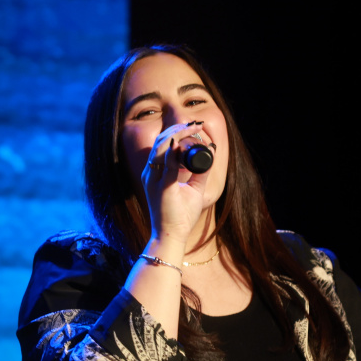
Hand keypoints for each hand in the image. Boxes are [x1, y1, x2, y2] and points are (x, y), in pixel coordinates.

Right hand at [142, 121, 213, 245]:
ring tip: (192, 127)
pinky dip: (172, 152)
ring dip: (177, 134)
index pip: (162, 144)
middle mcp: (150, 174)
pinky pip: (165, 166)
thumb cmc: (179, 216)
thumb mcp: (193, 190)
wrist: (170, 236)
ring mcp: (153, 180)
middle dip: (177, 128)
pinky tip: (180, 143)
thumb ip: (200, 172)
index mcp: (155, 173)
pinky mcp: (160, 188)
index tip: (193, 126)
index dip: (176, 131)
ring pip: (160, 148)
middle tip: (195, 123)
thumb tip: (210, 154)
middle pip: (160, 141)